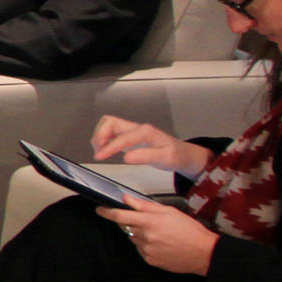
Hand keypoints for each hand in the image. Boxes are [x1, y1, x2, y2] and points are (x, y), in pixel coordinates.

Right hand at [91, 117, 211, 175]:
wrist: (183, 154)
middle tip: (99, 151)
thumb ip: (145, 157)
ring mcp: (133, 130)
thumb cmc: (175, 155)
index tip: (100, 156)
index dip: (109, 147)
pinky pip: (112, 130)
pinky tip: (105, 148)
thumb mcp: (165, 159)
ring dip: (100, 135)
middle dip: (100, 135)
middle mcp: (137, 128)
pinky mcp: (130, 135)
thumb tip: (127, 157)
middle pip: (110, 122)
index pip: (122, 138)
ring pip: (109, 124)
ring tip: (100, 150)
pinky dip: (104, 138)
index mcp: (146, 132)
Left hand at [100, 201, 218, 275]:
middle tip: (147, 223)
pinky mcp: (149, 260)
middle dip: (131, 222)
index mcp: (149, 221)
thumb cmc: (190, 230)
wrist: (203, 253)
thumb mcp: (169, 212)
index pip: (120, 215)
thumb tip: (127, 199)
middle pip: (126, 227)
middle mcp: (145, 236)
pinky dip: (146, 245)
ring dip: (140, 234)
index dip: (107, 212)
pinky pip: (141, 250)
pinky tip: (162, 244)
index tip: (99, 210)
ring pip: (134, 238)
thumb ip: (146, 205)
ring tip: (160, 234)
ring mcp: (146, 249)